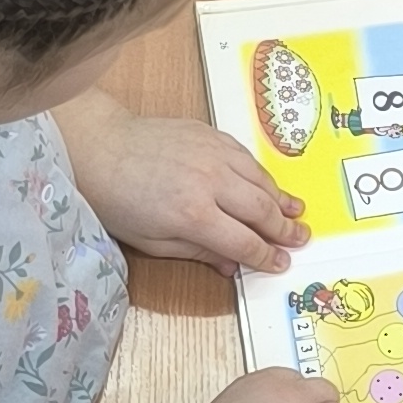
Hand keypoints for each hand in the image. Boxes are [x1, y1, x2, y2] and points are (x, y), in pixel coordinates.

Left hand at [68, 109, 307, 272]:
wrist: (101, 148)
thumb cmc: (117, 200)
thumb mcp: (151, 241)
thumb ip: (197, 252)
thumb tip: (232, 266)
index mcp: (193, 215)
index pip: (243, 242)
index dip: (266, 256)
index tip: (281, 264)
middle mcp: (211, 183)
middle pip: (261, 210)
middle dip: (284, 229)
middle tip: (301, 239)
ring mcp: (214, 155)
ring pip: (261, 181)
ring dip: (281, 200)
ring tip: (297, 213)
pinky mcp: (212, 135)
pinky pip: (247, 158)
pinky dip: (262, 175)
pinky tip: (269, 185)